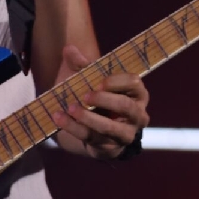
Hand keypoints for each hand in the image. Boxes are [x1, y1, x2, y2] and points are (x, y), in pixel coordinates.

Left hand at [49, 45, 148, 159]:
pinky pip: (94, 140)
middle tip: (85, 95)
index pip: (134, 83)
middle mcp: (137, 115)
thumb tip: (69, 49)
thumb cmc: (95, 96)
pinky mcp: (111, 149)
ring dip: (89, 118)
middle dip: (105, 100)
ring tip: (70, 108)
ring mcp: (126, 134)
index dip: (117, 82)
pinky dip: (75, 129)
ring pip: (110, 128)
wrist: (88, 127)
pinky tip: (60, 120)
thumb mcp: (89, 79)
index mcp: (136, 93)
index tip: (99, 81)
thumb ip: (80, 64)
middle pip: (126, 106)